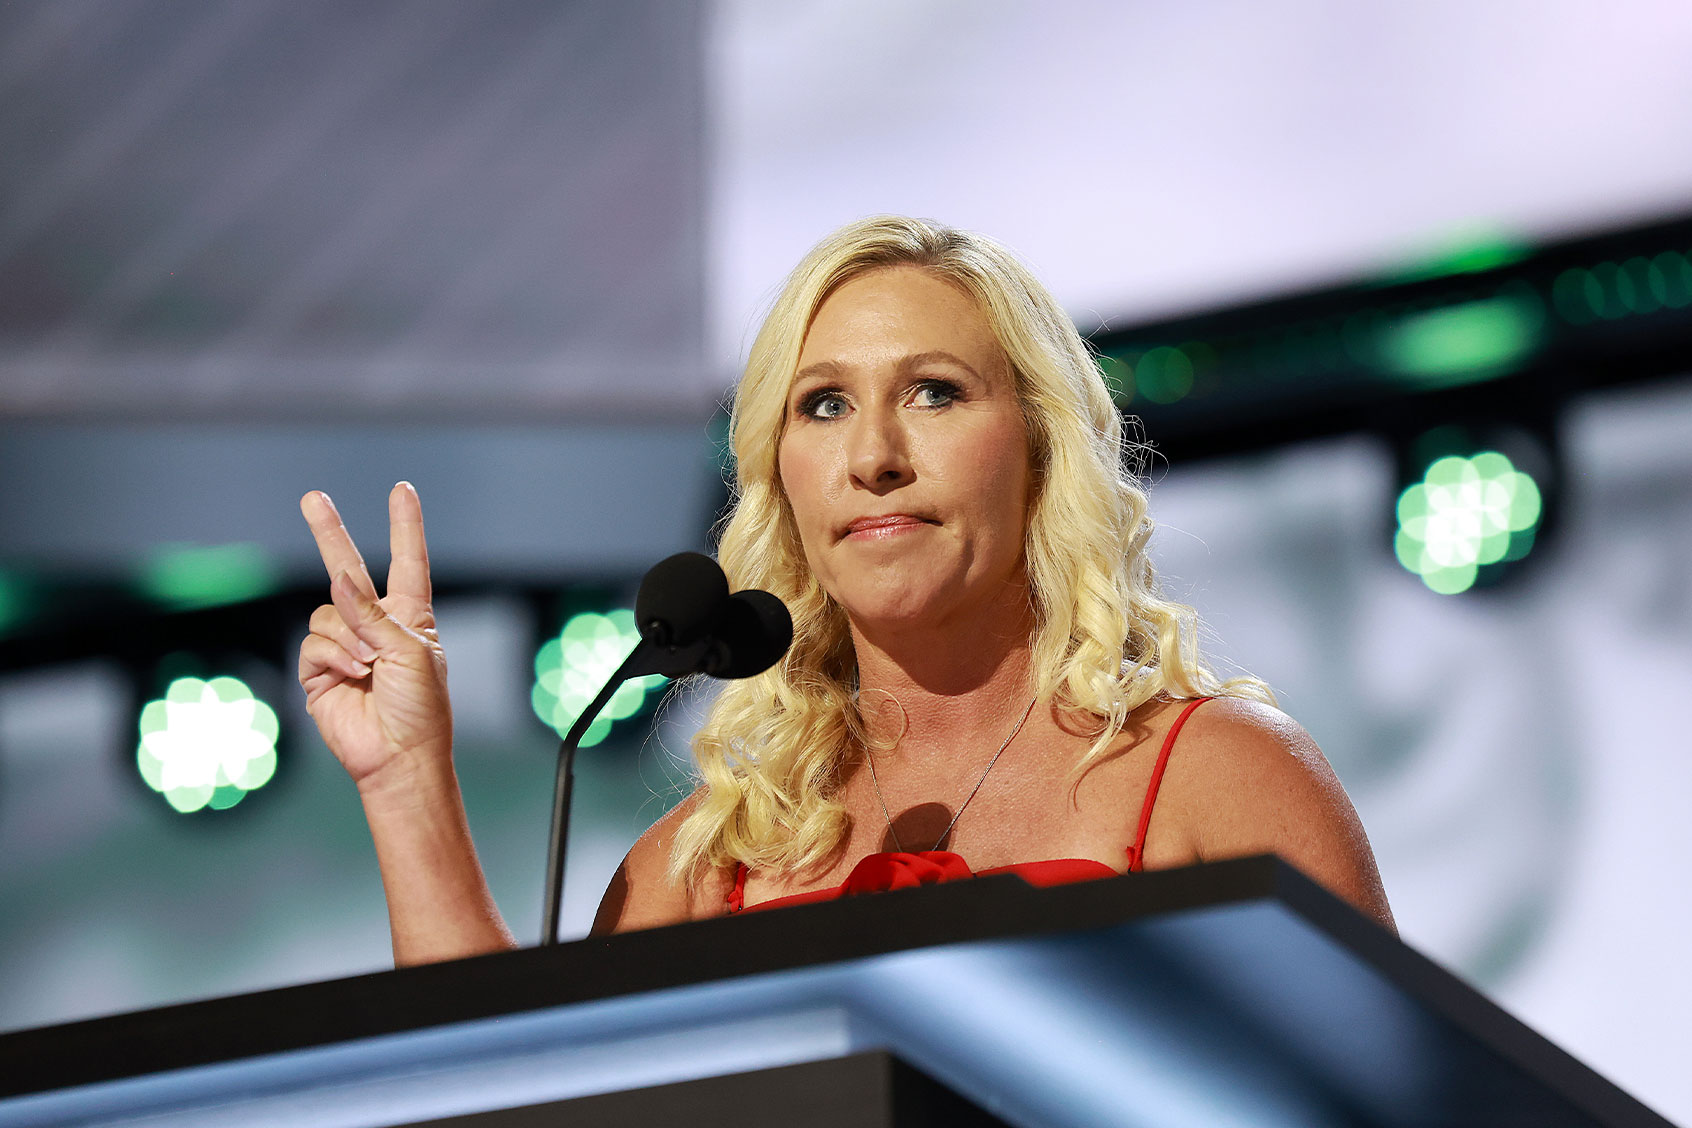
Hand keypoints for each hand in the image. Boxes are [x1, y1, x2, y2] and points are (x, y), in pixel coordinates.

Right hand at [298, 483, 451, 791]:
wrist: (398, 757)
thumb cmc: (421, 708)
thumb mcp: (411, 653)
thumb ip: (374, 615)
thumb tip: (339, 580)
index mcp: (410, 617)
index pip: (407, 561)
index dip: (405, 526)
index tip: (402, 490)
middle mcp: (375, 625)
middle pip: (346, 569)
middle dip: (329, 533)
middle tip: (312, 498)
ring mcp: (345, 646)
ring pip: (327, 613)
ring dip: (348, 636)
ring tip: (369, 665)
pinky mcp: (319, 670)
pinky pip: (314, 643)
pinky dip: (333, 655)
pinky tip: (352, 675)